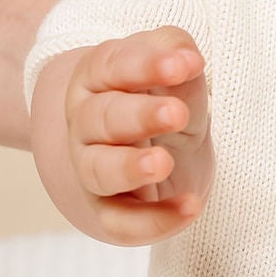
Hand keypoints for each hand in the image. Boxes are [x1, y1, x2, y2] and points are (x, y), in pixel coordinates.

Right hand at [58, 26, 212, 242]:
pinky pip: (120, 222)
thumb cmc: (164, 98)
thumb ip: (177, 54)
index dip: (144, 65)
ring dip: (130, 168)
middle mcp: (85, 123)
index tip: (183, 65)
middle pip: (101, 118)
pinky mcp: (107, 211)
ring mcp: (91, 169)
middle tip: (176, 113)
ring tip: (164, 163)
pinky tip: (190, 207)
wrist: (166, 149)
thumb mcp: (176, 72)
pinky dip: (153, 220)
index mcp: (96, 78)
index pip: (111, 66)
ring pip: (100, 171)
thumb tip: (186, 59)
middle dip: (138, 116)